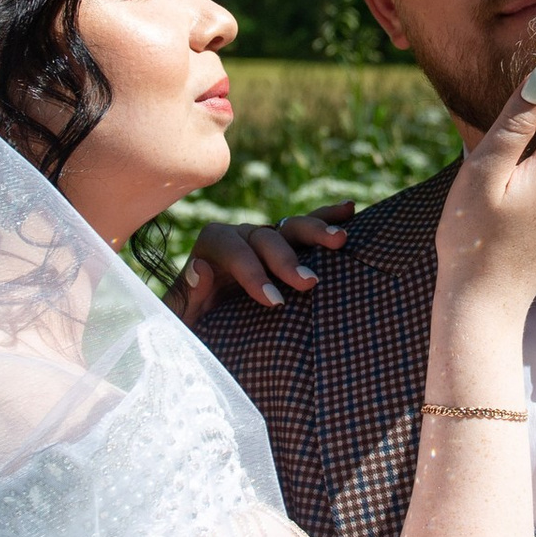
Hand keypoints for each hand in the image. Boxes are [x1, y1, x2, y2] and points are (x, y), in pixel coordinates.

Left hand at [166, 200, 355, 322]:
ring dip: (315, 231)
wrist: (213, 327)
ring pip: (290, 227)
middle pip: (264, 236)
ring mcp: (268, 240)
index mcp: (212, 248)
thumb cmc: (199, 326)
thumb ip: (187, 297)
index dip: (252, 271)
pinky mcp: (289, 248)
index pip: (230, 247)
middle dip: (286, 259)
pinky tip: (350, 209)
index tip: (274, 301)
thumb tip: (202, 269)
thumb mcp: (185, 318)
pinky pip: (308, 230)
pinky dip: (328, 217)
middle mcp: (241, 237)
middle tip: (309, 284)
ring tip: (340, 239)